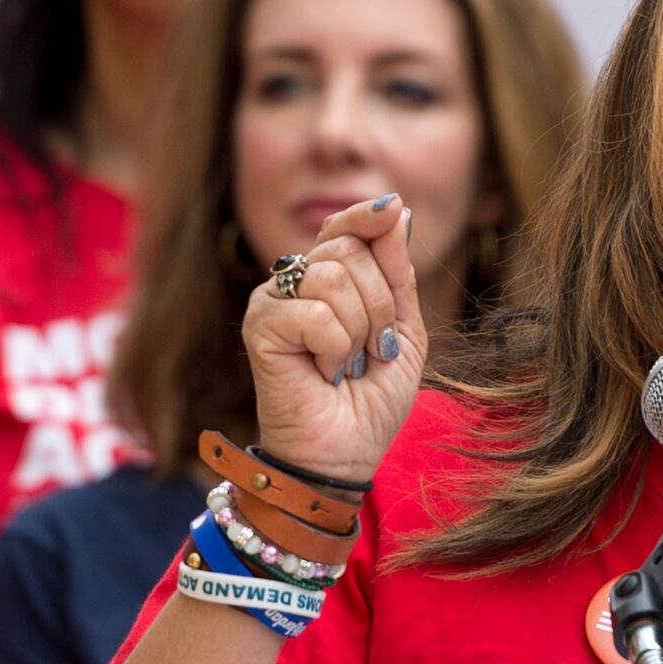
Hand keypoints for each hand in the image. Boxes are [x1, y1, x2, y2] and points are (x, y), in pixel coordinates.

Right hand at [242, 195, 425, 487]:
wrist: (346, 454)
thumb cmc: (371, 398)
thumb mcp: (402, 330)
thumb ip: (397, 272)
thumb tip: (395, 210)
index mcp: (328, 279)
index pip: (345, 227)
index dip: (369, 216)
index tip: (392, 210)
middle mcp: (296, 283)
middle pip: (349, 250)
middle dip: (380, 305)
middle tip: (371, 349)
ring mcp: (274, 302)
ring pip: (334, 277)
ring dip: (359, 331)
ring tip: (345, 364)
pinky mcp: (260, 326)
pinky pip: (314, 313)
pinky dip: (334, 348)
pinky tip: (323, 372)